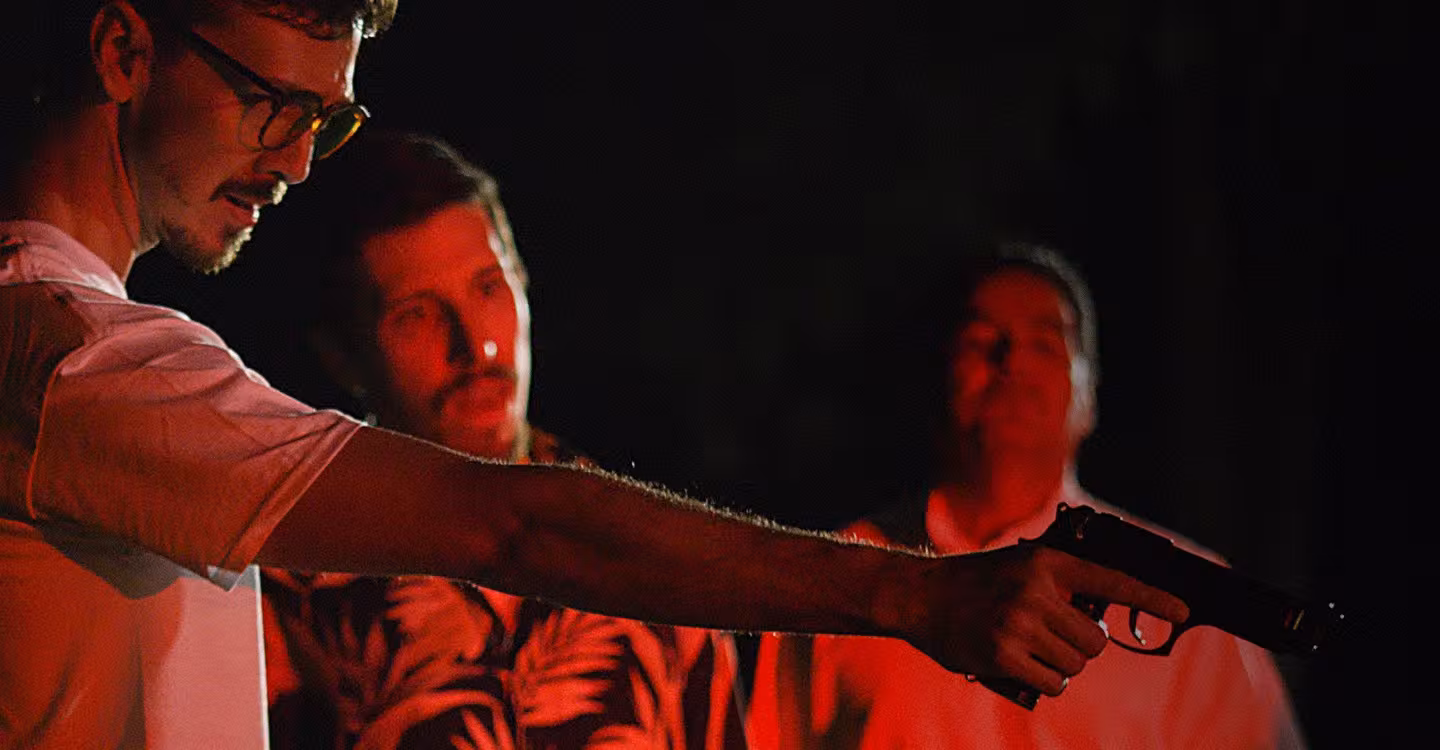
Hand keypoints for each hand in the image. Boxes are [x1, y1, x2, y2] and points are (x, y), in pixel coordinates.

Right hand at [898, 544, 1188, 695]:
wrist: (920, 595)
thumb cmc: (976, 583)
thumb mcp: (1020, 565)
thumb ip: (1060, 584)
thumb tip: (1101, 619)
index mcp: (1046, 563)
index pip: (1111, 581)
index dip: (1151, 598)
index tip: (1183, 611)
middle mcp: (1036, 591)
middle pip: (1096, 641)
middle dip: (1082, 647)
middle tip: (1055, 638)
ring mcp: (1019, 624)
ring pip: (1076, 664)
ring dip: (1062, 665)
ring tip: (1032, 650)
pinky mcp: (1003, 655)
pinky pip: (1052, 683)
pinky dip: (1045, 682)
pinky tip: (1023, 667)